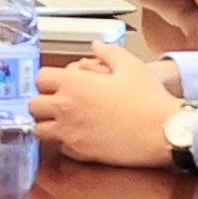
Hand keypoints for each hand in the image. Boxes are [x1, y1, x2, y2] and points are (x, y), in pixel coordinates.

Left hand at [35, 48, 186, 170]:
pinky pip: (60, 147)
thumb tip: (97, 45)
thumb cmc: (149, 99)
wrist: (163, 131)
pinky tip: (81, 136)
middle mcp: (66, 108)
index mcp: (75, 84)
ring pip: (39, 130)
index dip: (49, 79)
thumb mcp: (131, 66)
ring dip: (49, 124)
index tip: (59, 82)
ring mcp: (70, 133)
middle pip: (33, 105)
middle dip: (43, 102)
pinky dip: (66, 142)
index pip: (40, 77)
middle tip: (58, 103)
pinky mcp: (80, 153)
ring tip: (66, 121)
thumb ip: (109, 52)